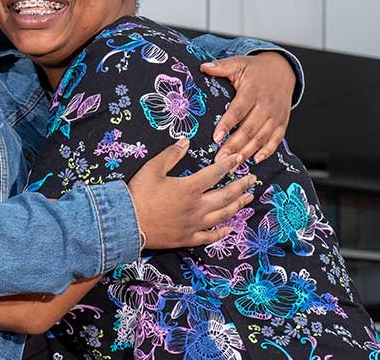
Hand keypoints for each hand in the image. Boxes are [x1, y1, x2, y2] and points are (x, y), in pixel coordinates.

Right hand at [128, 139, 257, 248]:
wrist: (127, 222)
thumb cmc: (139, 194)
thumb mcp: (152, 168)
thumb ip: (171, 154)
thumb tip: (185, 141)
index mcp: (190, 187)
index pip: (215, 173)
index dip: (228, 165)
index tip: (238, 159)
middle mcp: (197, 206)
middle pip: (225, 195)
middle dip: (241, 186)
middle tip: (252, 179)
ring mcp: (194, 224)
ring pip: (222, 215)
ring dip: (237, 206)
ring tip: (248, 198)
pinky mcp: (188, 238)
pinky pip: (209, 237)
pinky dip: (221, 233)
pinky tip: (230, 229)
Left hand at [202, 52, 294, 163]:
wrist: (282, 71)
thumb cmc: (256, 70)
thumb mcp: (239, 63)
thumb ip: (222, 66)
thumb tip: (203, 67)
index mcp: (253, 90)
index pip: (239, 109)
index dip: (228, 124)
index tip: (216, 137)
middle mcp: (266, 105)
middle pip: (249, 129)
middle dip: (234, 145)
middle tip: (219, 159)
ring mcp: (275, 116)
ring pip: (261, 137)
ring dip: (246, 152)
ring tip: (232, 164)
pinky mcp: (282, 123)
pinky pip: (276, 140)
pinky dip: (267, 151)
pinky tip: (255, 159)